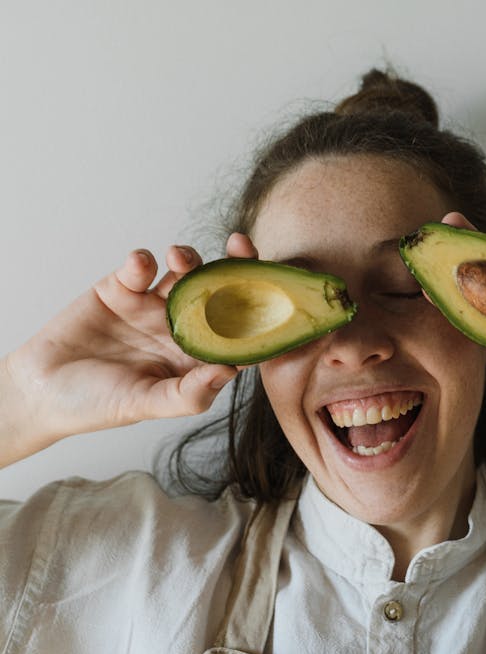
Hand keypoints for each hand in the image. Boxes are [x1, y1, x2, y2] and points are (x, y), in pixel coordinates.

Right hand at [1, 233, 257, 464]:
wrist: (42, 391)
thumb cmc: (98, 404)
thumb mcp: (146, 405)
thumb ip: (188, 393)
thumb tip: (229, 371)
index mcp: (196, 358)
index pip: (239, 333)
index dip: (259, 313)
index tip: (274, 292)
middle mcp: (181, 328)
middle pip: (219, 293)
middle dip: (233, 268)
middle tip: (241, 248)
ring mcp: (152, 305)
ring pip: (183, 272)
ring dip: (188, 259)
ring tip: (179, 258)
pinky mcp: (121, 288)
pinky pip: (140, 267)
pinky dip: (142, 260)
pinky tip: (138, 266)